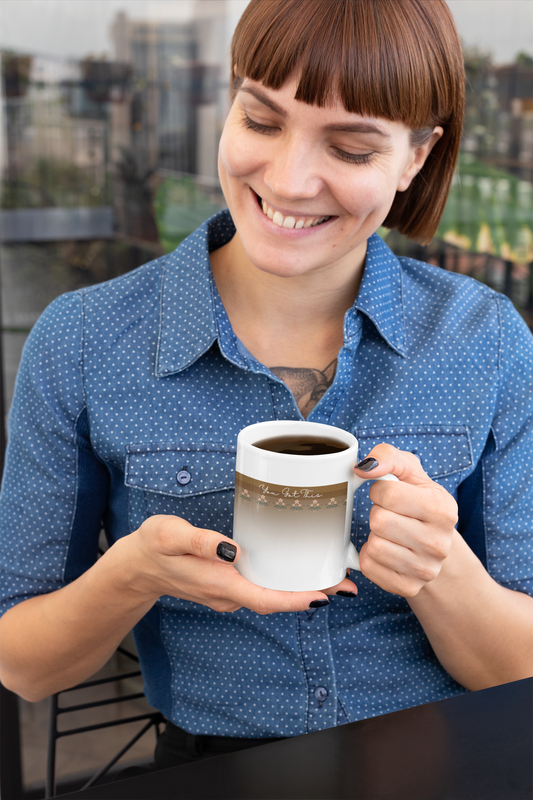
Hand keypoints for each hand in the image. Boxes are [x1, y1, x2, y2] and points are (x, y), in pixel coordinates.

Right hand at [120, 515, 355, 614]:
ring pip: (270, 595)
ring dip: (300, 588)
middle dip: (311, 594)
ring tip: (332, 575)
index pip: (264, 598)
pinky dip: (282, 582)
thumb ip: (200, 541)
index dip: (295, 600)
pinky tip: (296, 569)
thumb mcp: (170, 535)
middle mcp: (227, 595)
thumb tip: (233, 550)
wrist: (135, 567)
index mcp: (218, 584)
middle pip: (275, 599)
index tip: (325, 597)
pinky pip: (260, 588)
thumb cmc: (152, 547)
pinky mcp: (227, 585)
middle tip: (346, 584)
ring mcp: (227, 593)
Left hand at [354, 445, 457, 596]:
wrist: (435, 547)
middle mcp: (439, 543)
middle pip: (380, 521)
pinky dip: (370, 557)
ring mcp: (426, 569)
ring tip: (389, 533)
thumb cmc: (418, 503)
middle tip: (389, 515)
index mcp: (442, 508)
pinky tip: (386, 551)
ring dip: (374, 536)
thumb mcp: (410, 473)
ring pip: (374, 546)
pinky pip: (369, 567)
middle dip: (376, 513)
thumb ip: (388, 456)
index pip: (389, 493)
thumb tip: (363, 467)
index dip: (379, 490)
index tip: (388, 494)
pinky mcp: (409, 587)